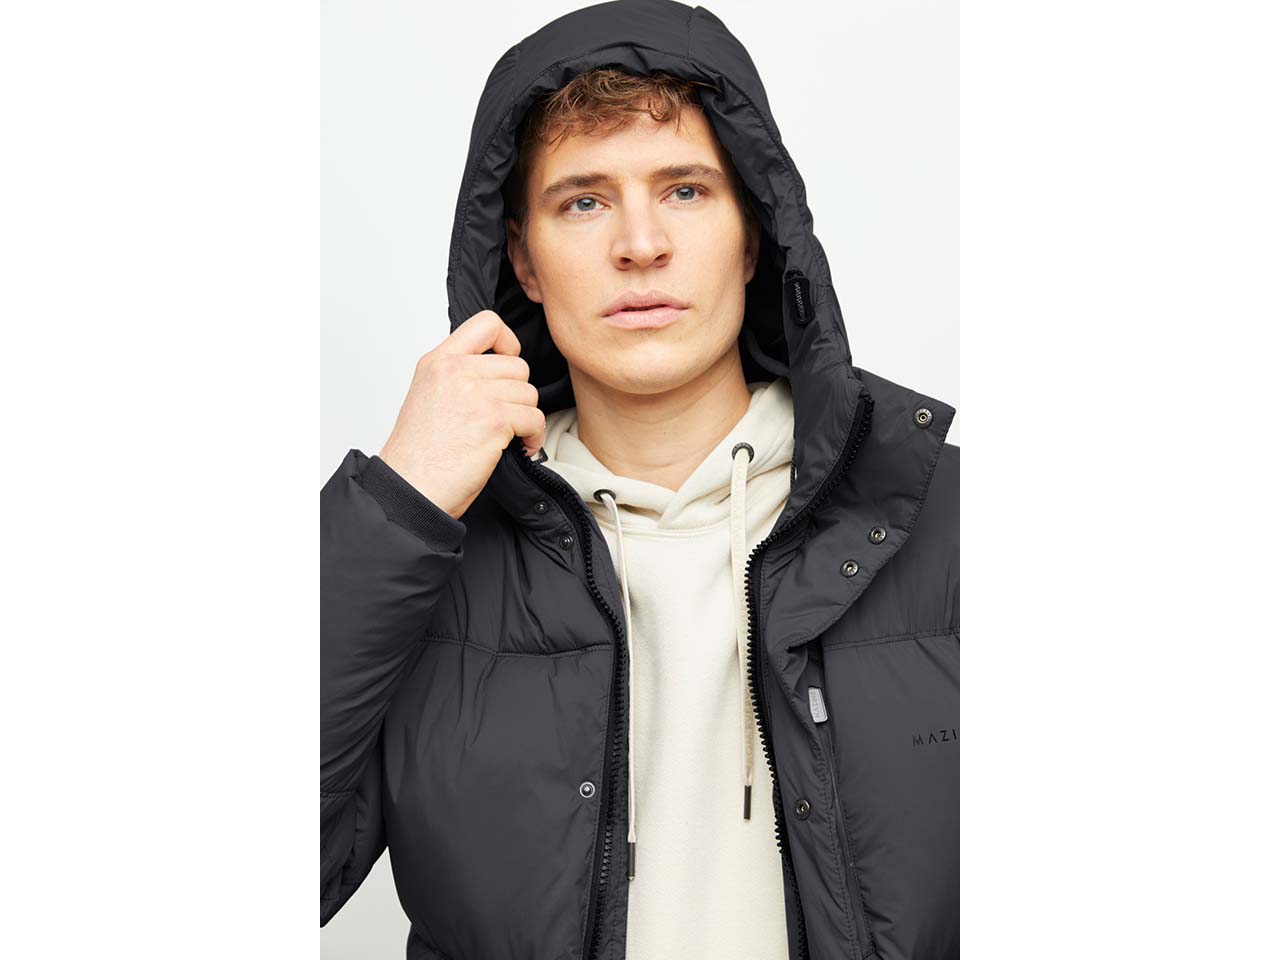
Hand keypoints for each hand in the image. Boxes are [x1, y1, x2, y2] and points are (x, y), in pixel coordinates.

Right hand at [378, 310, 545, 519]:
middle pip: (517, 365)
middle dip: (517, 394)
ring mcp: (474, 393)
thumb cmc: (419, 455)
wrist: (409, 488)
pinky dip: (533, 437)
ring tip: (507, 437)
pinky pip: (534, 418)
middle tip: (505, 417)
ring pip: (529, 393)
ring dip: (525, 418)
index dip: (507, 342)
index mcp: (438, 361)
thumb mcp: (428, 395)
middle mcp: (455, 370)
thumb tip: (497, 373)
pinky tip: (518, 448)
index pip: (487, 323)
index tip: (506, 365)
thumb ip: (458, 376)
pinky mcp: (493, 419)